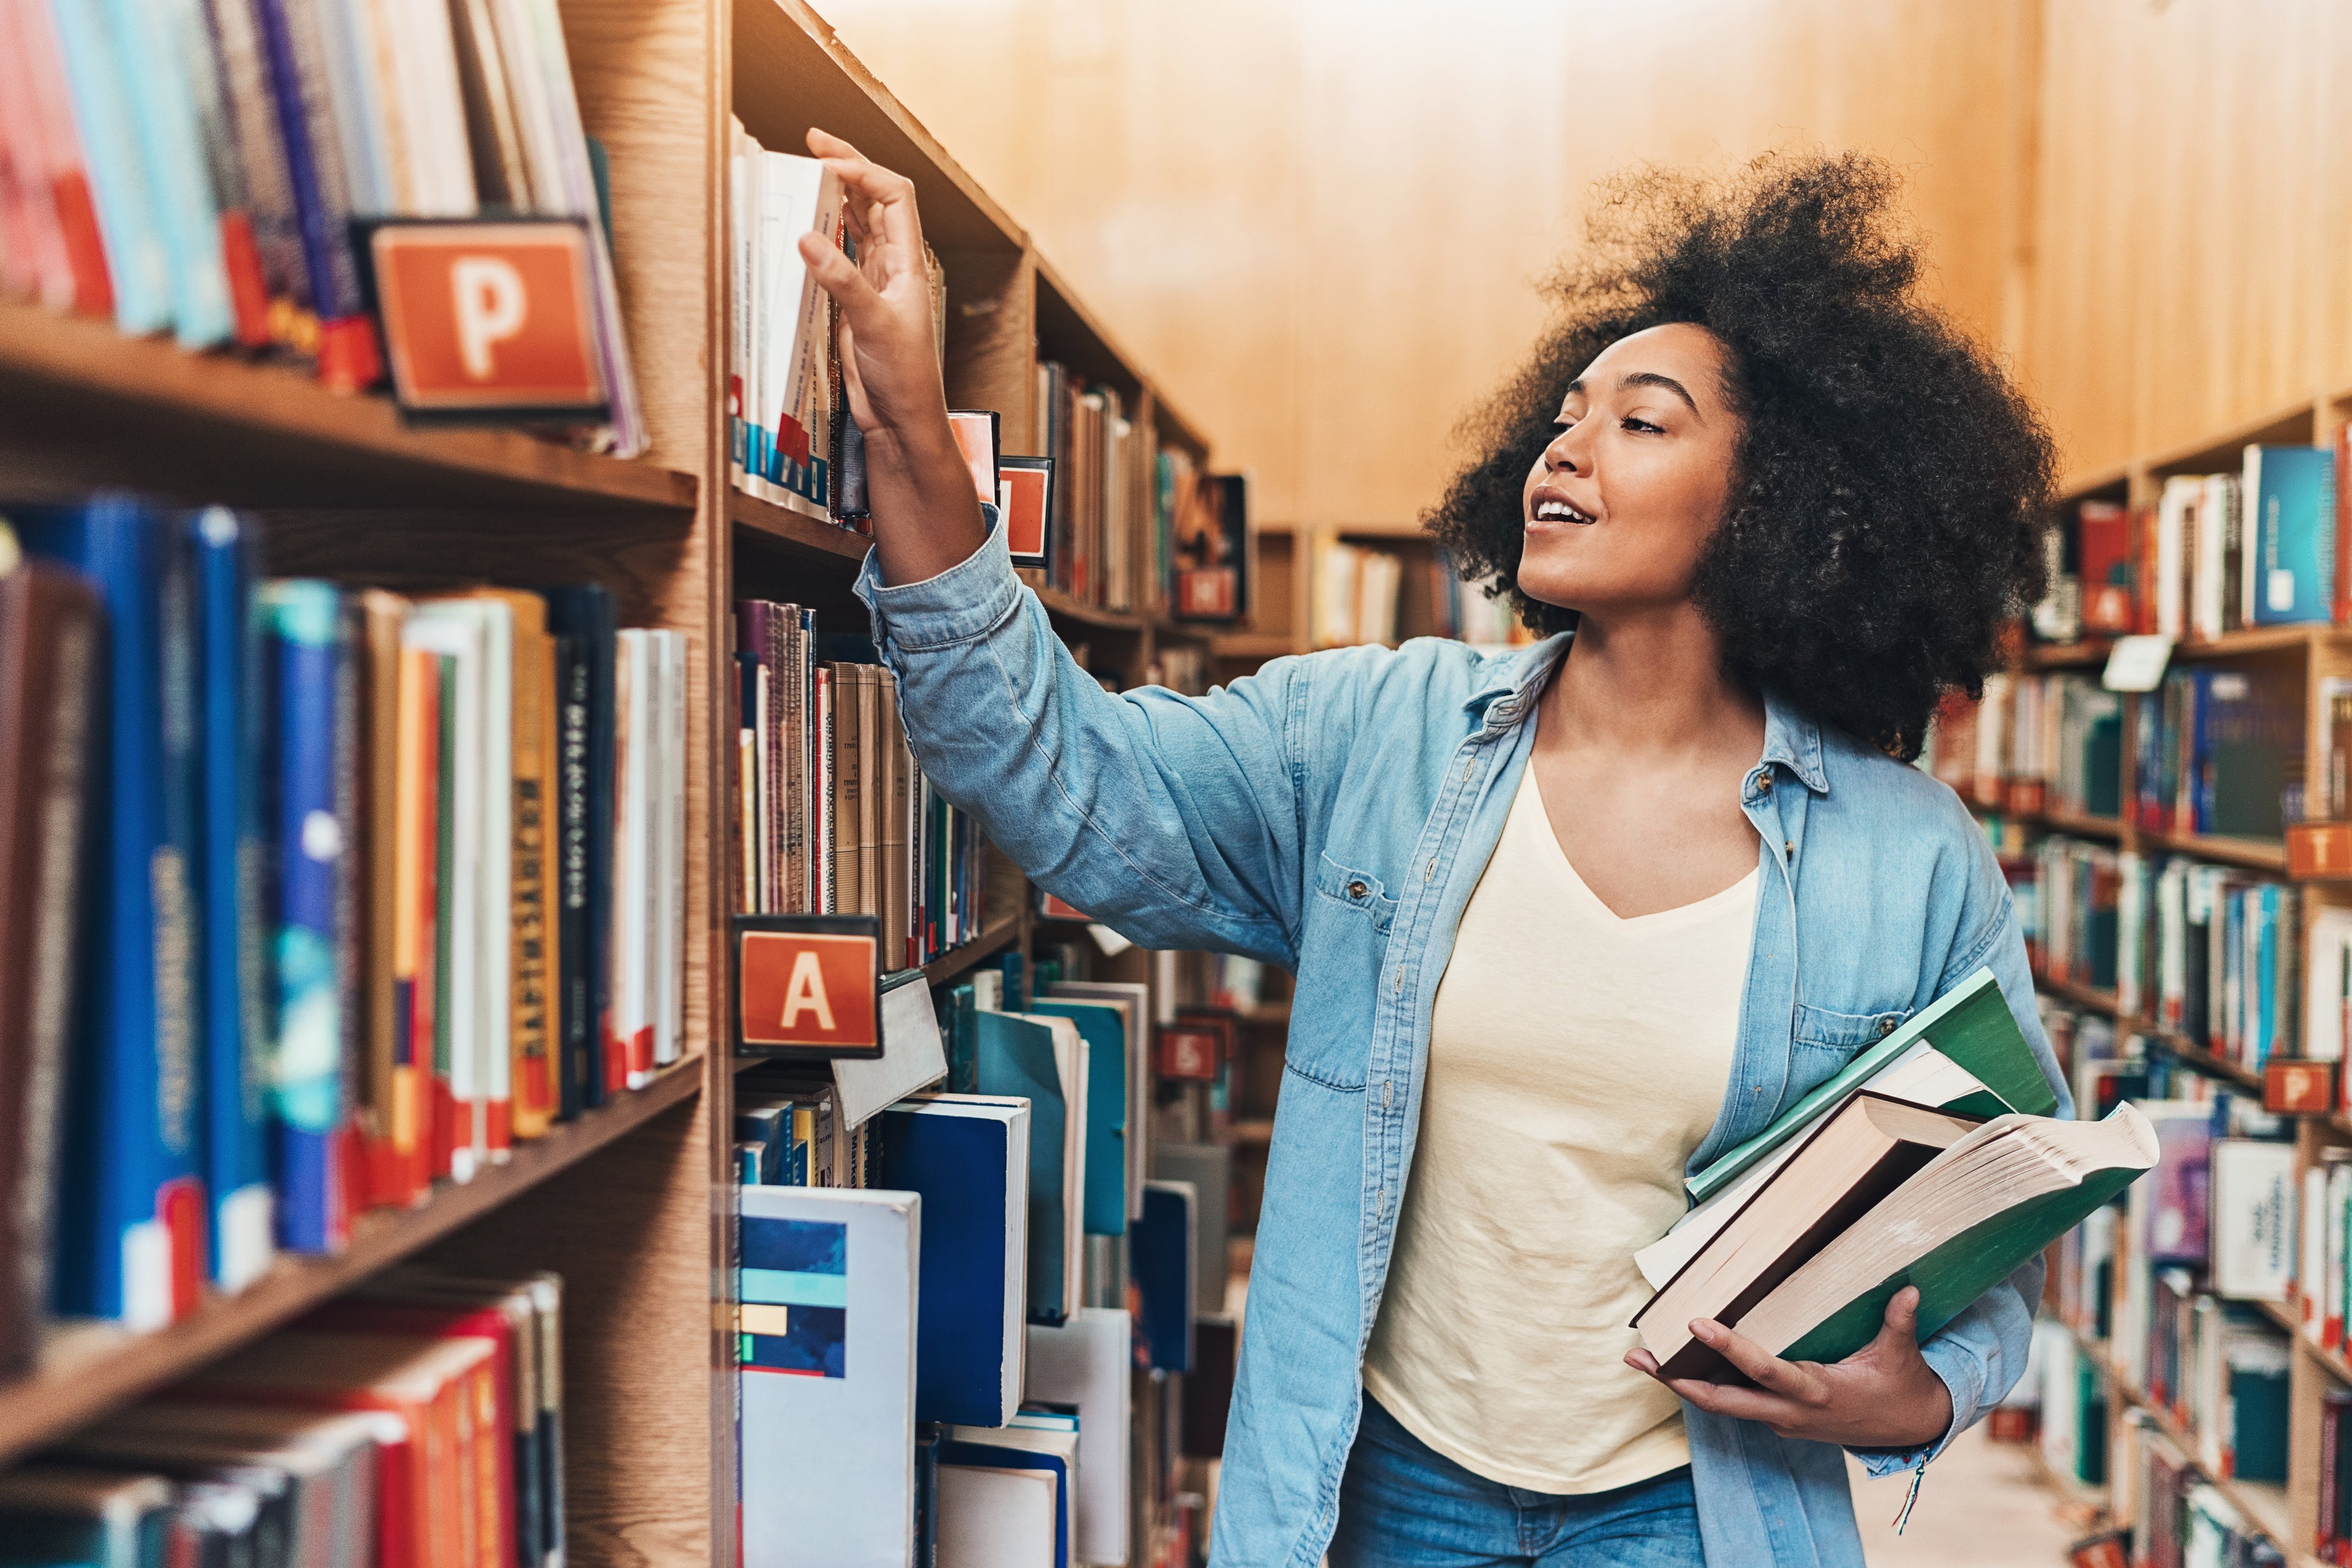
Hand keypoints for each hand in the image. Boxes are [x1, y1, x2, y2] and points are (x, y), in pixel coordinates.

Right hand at [797, 129, 985, 583]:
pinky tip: (801, 224)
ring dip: (832, 195)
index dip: (864, 171)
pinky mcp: (854, 302)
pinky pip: (837, 255)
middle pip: (873, 199)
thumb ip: (842, 282)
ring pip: (854, 224)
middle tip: (812, 140)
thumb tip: (807, 239)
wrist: (901, 420)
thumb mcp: (874, 325)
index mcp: (909, 263)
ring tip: (803, 171)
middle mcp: (893, 265)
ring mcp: (873, 281)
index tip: (828, 163)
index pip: (894, 196)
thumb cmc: (905, 377)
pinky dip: (821, 234)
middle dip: (846, 166)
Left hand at [1624, 1286, 1954, 1449]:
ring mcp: (1781, 1421)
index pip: (1765, 1371)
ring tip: (1640, 1358)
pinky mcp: (1778, 1421)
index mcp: (1818, 1392)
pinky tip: (1678, 1364)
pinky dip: (1704, 1385)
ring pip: (1721, 1404)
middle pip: (1722, 1400)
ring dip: (1680, 1383)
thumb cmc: (1901, 1386)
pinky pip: (1734, 1403)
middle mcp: (1791, 1412)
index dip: (1730, 1349)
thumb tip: (1908, 1289)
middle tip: (1638, 1356)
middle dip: (1676, 1380)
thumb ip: (1899, 1322)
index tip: (1696, 1325)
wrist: (1909, 1430)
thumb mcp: (1902, 1356)